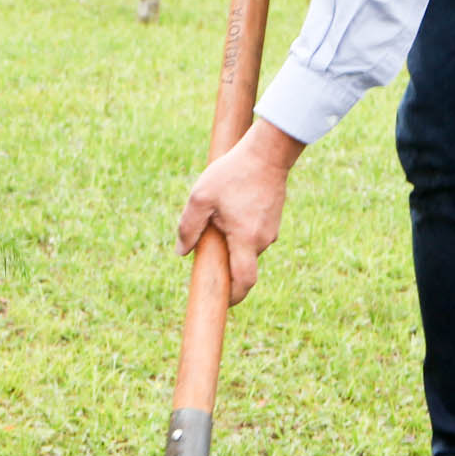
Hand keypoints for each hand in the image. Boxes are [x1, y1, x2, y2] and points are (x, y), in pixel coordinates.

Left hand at [176, 120, 302, 303]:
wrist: (267, 152)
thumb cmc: (232, 173)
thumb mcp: (201, 198)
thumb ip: (188, 227)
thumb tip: (181, 252)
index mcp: (245, 240)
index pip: (243, 281)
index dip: (233, 297)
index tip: (222, 303)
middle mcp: (263, 240)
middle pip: (242, 265)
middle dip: (224, 263)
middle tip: (206, 246)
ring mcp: (271, 230)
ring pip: (247, 248)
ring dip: (231, 242)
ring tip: (219, 215)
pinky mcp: (273, 220)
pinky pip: (253, 235)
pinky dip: (241, 232)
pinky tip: (232, 207)